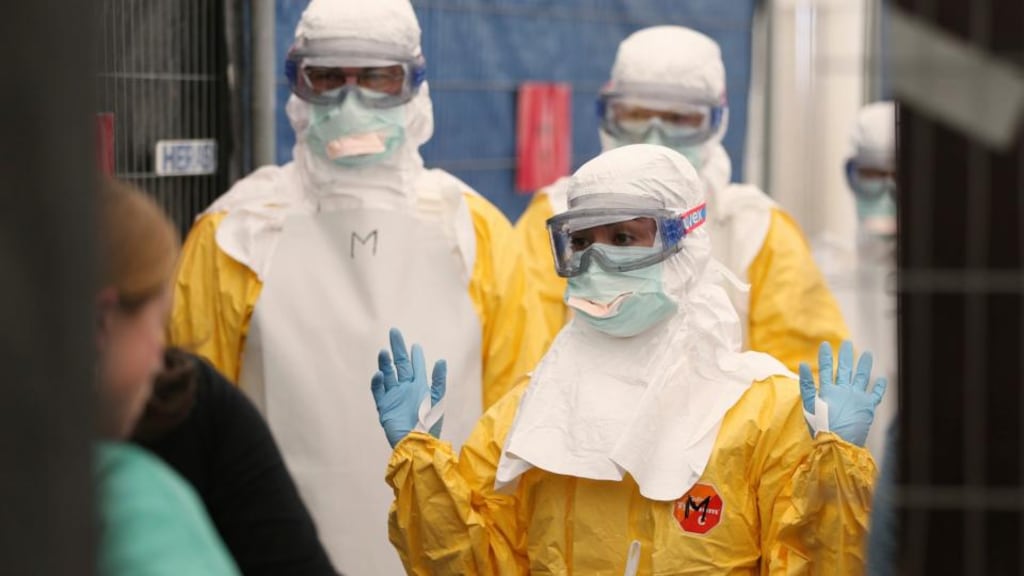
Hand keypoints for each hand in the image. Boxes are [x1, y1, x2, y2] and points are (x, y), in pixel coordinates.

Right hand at [371, 328, 446, 447]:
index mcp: (420, 387)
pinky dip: (378, 381)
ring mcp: (394, 397)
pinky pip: (378, 391)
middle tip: (394, 332)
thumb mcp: (437, 401)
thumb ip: (438, 381)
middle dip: (397, 349)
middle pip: (400, 365)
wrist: (415, 443)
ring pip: (388, 375)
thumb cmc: (429, 425)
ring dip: (385, 362)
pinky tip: (379, 373)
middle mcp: (406, 389)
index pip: (416, 366)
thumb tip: (441, 360)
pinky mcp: (384, 407)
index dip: (415, 355)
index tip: (414, 344)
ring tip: (384, 351)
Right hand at [799, 340, 886, 446]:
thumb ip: (806, 385)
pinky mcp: (868, 407)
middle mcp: (844, 390)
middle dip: (846, 355)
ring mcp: (858, 397)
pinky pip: (876, 395)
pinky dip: (879, 387)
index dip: (825, 356)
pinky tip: (882, 379)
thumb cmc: (821, 426)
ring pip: (862, 377)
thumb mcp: (808, 405)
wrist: (838, 442)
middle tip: (847, 343)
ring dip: (864, 365)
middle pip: (845, 368)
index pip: (826, 368)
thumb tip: (802, 364)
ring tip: (867, 354)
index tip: (825, 344)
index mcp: (829, 389)